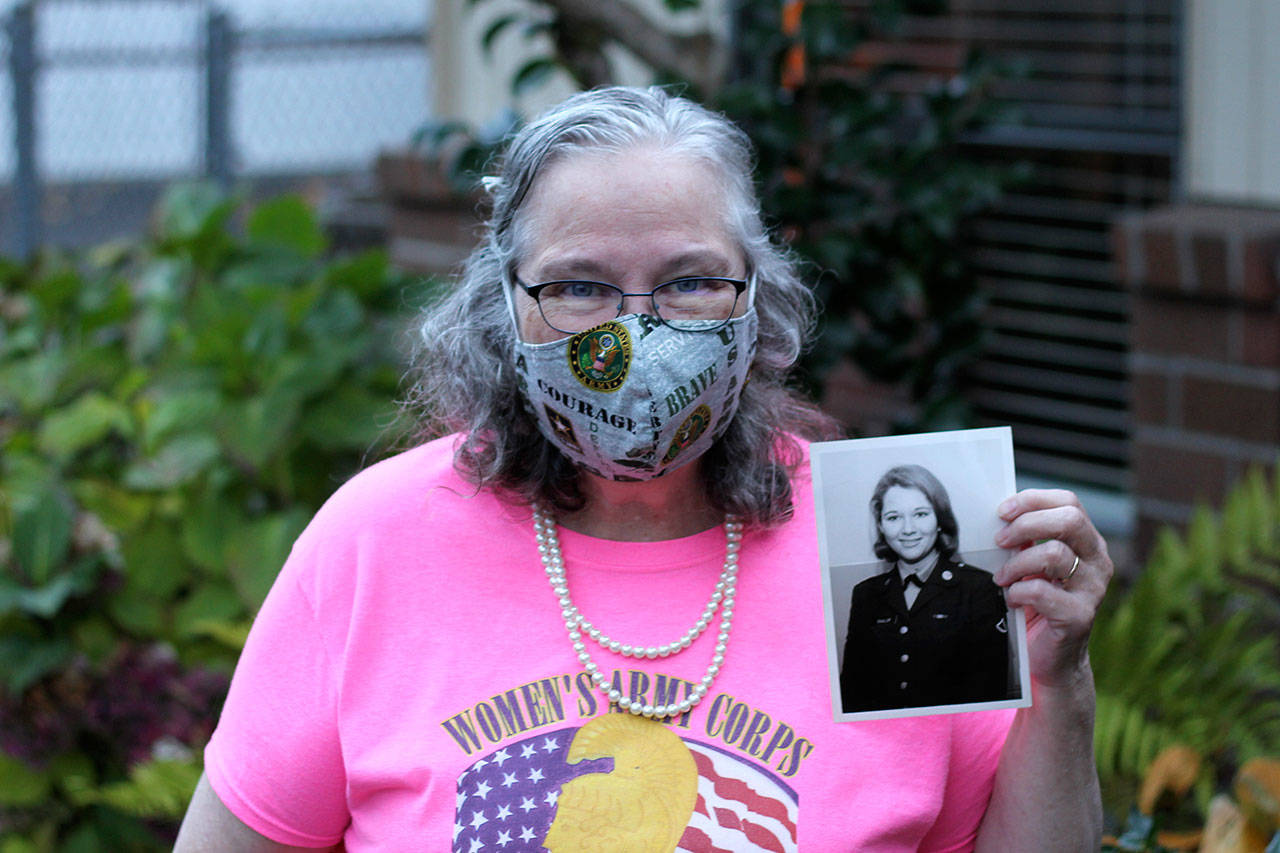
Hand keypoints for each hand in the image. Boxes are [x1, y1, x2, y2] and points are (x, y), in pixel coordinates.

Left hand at [992, 489, 1113, 687]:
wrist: (1052, 658)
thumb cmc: (1039, 605)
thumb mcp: (1033, 565)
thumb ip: (1026, 540)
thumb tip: (1001, 517)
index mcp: (1087, 542)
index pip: (1069, 502)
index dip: (1034, 500)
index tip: (1003, 511)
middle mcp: (1098, 562)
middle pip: (1069, 520)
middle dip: (1026, 524)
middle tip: (1000, 540)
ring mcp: (1093, 589)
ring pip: (1054, 553)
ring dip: (1017, 563)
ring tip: (1002, 577)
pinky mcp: (1080, 616)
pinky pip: (1042, 591)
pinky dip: (1018, 592)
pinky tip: (1011, 600)